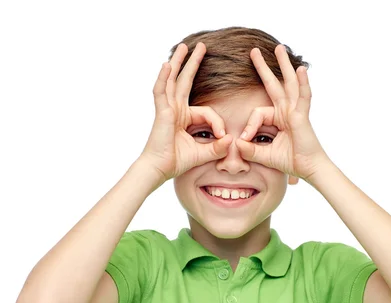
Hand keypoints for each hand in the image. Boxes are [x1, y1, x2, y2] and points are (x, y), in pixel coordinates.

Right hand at [139, 42, 232, 181]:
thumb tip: (231, 139)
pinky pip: (161, 91)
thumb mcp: (202, 153)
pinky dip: (163, 77)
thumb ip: (217, 147)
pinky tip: (166, 64)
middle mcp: (175, 109)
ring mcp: (167, 108)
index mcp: (184, 117)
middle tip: (202, 46)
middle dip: (193, 63)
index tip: (222, 136)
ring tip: (184, 46)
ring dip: (178, 62)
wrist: (159, 169)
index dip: (217, 123)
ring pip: (173, 80)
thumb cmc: (176, 162)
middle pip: (185, 81)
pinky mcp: (161, 111)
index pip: (207, 112)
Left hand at [235, 45, 329, 180]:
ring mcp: (296, 111)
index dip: (249, 126)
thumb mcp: (264, 155)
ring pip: (289, 83)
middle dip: (263, 67)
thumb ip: (250, 150)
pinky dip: (303, 83)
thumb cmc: (291, 161)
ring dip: (284, 65)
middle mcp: (287, 111)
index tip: (245, 140)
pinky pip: (303, 96)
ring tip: (278, 48)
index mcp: (279, 118)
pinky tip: (301, 70)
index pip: (258, 113)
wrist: (309, 169)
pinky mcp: (303, 116)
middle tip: (253, 51)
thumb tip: (236, 143)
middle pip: (274, 84)